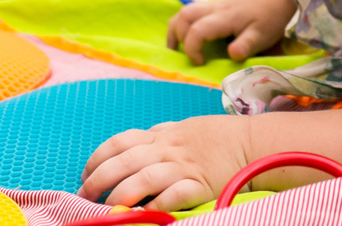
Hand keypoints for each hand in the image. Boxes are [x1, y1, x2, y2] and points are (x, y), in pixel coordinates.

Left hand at [79, 115, 249, 210]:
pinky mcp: (200, 184)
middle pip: (124, 161)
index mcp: (164, 135)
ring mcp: (184, 167)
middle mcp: (169, 149)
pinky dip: (154, 206)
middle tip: (86, 196)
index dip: (97, 158)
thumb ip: (163, 133)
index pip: (121, 141)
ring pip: (142, 179)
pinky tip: (143, 214)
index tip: (86, 173)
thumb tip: (139, 139)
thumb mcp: (189, 127)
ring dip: (120, 195)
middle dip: (98, 180)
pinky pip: (171, 196)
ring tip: (108, 209)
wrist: (255, 142)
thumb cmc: (221, 136)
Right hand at [167, 0, 294, 64]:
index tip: (201, 63)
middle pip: (184, 16)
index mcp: (225, 18)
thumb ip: (246, 45)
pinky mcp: (214, 7)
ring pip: (184, 12)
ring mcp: (213, 6)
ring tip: (176, 48)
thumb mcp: (262, 35)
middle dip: (177, 37)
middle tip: (184, 56)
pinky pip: (190, 12)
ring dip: (176, 29)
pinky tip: (186, 36)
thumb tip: (231, 54)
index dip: (192, 49)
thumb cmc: (269, 18)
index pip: (198, 30)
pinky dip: (182, 24)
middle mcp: (215, 9)